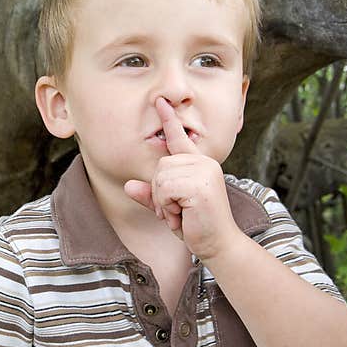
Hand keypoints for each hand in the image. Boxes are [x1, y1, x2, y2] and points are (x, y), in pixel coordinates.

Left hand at [124, 98, 240, 260]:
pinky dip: (166, 206)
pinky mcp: (200, 184)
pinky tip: (181, 215)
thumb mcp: (169, 208)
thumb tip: (128, 186)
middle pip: (160, 165)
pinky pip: (165, 188)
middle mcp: (204, 162)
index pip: (180, 138)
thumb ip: (151, 195)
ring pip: (161, 177)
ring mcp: (204, 171)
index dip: (169, 120)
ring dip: (163, 201)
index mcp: (198, 164)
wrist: (218, 244)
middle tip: (174, 211)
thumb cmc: (196, 226)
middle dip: (159, 193)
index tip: (160, 102)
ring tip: (179, 214)